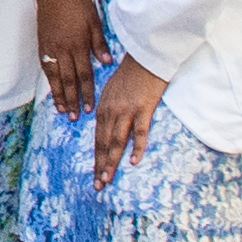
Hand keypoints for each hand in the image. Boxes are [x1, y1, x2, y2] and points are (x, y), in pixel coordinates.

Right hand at [36, 0, 104, 113]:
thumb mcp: (95, 21)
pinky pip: (46, 67)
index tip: (90, 108)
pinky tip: (53, 90)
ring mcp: (50, 48)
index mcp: (78, 44)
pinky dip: (50, 81)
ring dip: (59, 95)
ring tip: (62, 110)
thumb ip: (100, 44)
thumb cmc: (78, 3)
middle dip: (73, 101)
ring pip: (55, 77)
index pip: (84, 75)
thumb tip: (106, 63)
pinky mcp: (42, 44)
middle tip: (75, 118)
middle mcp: (63, 49)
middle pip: (69, 81)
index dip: (87, 93)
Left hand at [88, 56, 167, 187]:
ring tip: (108, 179)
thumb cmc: (132, 72)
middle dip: (101, 166)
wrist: (145, 55)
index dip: (97, 158)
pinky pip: (140, 131)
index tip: (95, 175)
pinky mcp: (144, 108)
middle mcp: (111, 111)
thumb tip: (108, 125)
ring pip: (117, 141)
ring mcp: (127, 110)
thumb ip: (111, 108)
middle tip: (98, 186)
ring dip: (111, 162)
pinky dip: (137, 147)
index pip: (98, 138)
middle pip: (104, 143)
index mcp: (104, 108)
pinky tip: (134, 161)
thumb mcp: (114, 90)